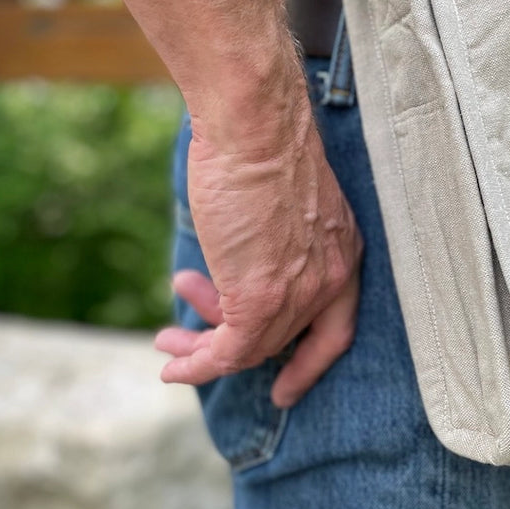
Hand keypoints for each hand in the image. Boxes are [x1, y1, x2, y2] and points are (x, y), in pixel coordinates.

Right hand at [154, 114, 362, 407]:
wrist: (253, 123)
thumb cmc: (260, 141)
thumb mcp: (277, 199)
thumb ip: (271, 238)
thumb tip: (240, 257)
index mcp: (343, 251)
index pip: (336, 327)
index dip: (310, 360)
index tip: (286, 386)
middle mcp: (331, 278)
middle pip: (282, 336)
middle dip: (230, 344)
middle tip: (193, 346)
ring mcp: (299, 292)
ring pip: (251, 347)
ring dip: (202, 352)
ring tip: (166, 344)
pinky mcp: (262, 298)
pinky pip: (229, 351)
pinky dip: (198, 363)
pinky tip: (172, 363)